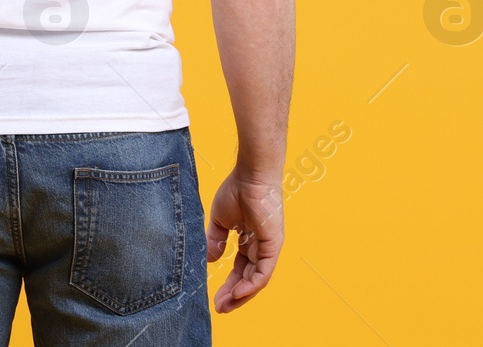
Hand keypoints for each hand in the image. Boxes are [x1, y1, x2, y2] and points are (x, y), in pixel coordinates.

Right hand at [204, 169, 283, 312]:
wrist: (250, 174)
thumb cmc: (237, 189)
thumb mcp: (220, 220)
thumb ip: (215, 241)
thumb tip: (209, 261)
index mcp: (249, 240)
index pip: (241, 269)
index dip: (228, 284)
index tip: (215, 299)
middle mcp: (261, 246)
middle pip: (249, 278)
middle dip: (234, 295)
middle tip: (219, 308)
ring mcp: (268, 246)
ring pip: (257, 279)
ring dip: (241, 295)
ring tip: (225, 306)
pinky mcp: (273, 244)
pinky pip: (264, 271)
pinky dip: (252, 285)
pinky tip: (238, 293)